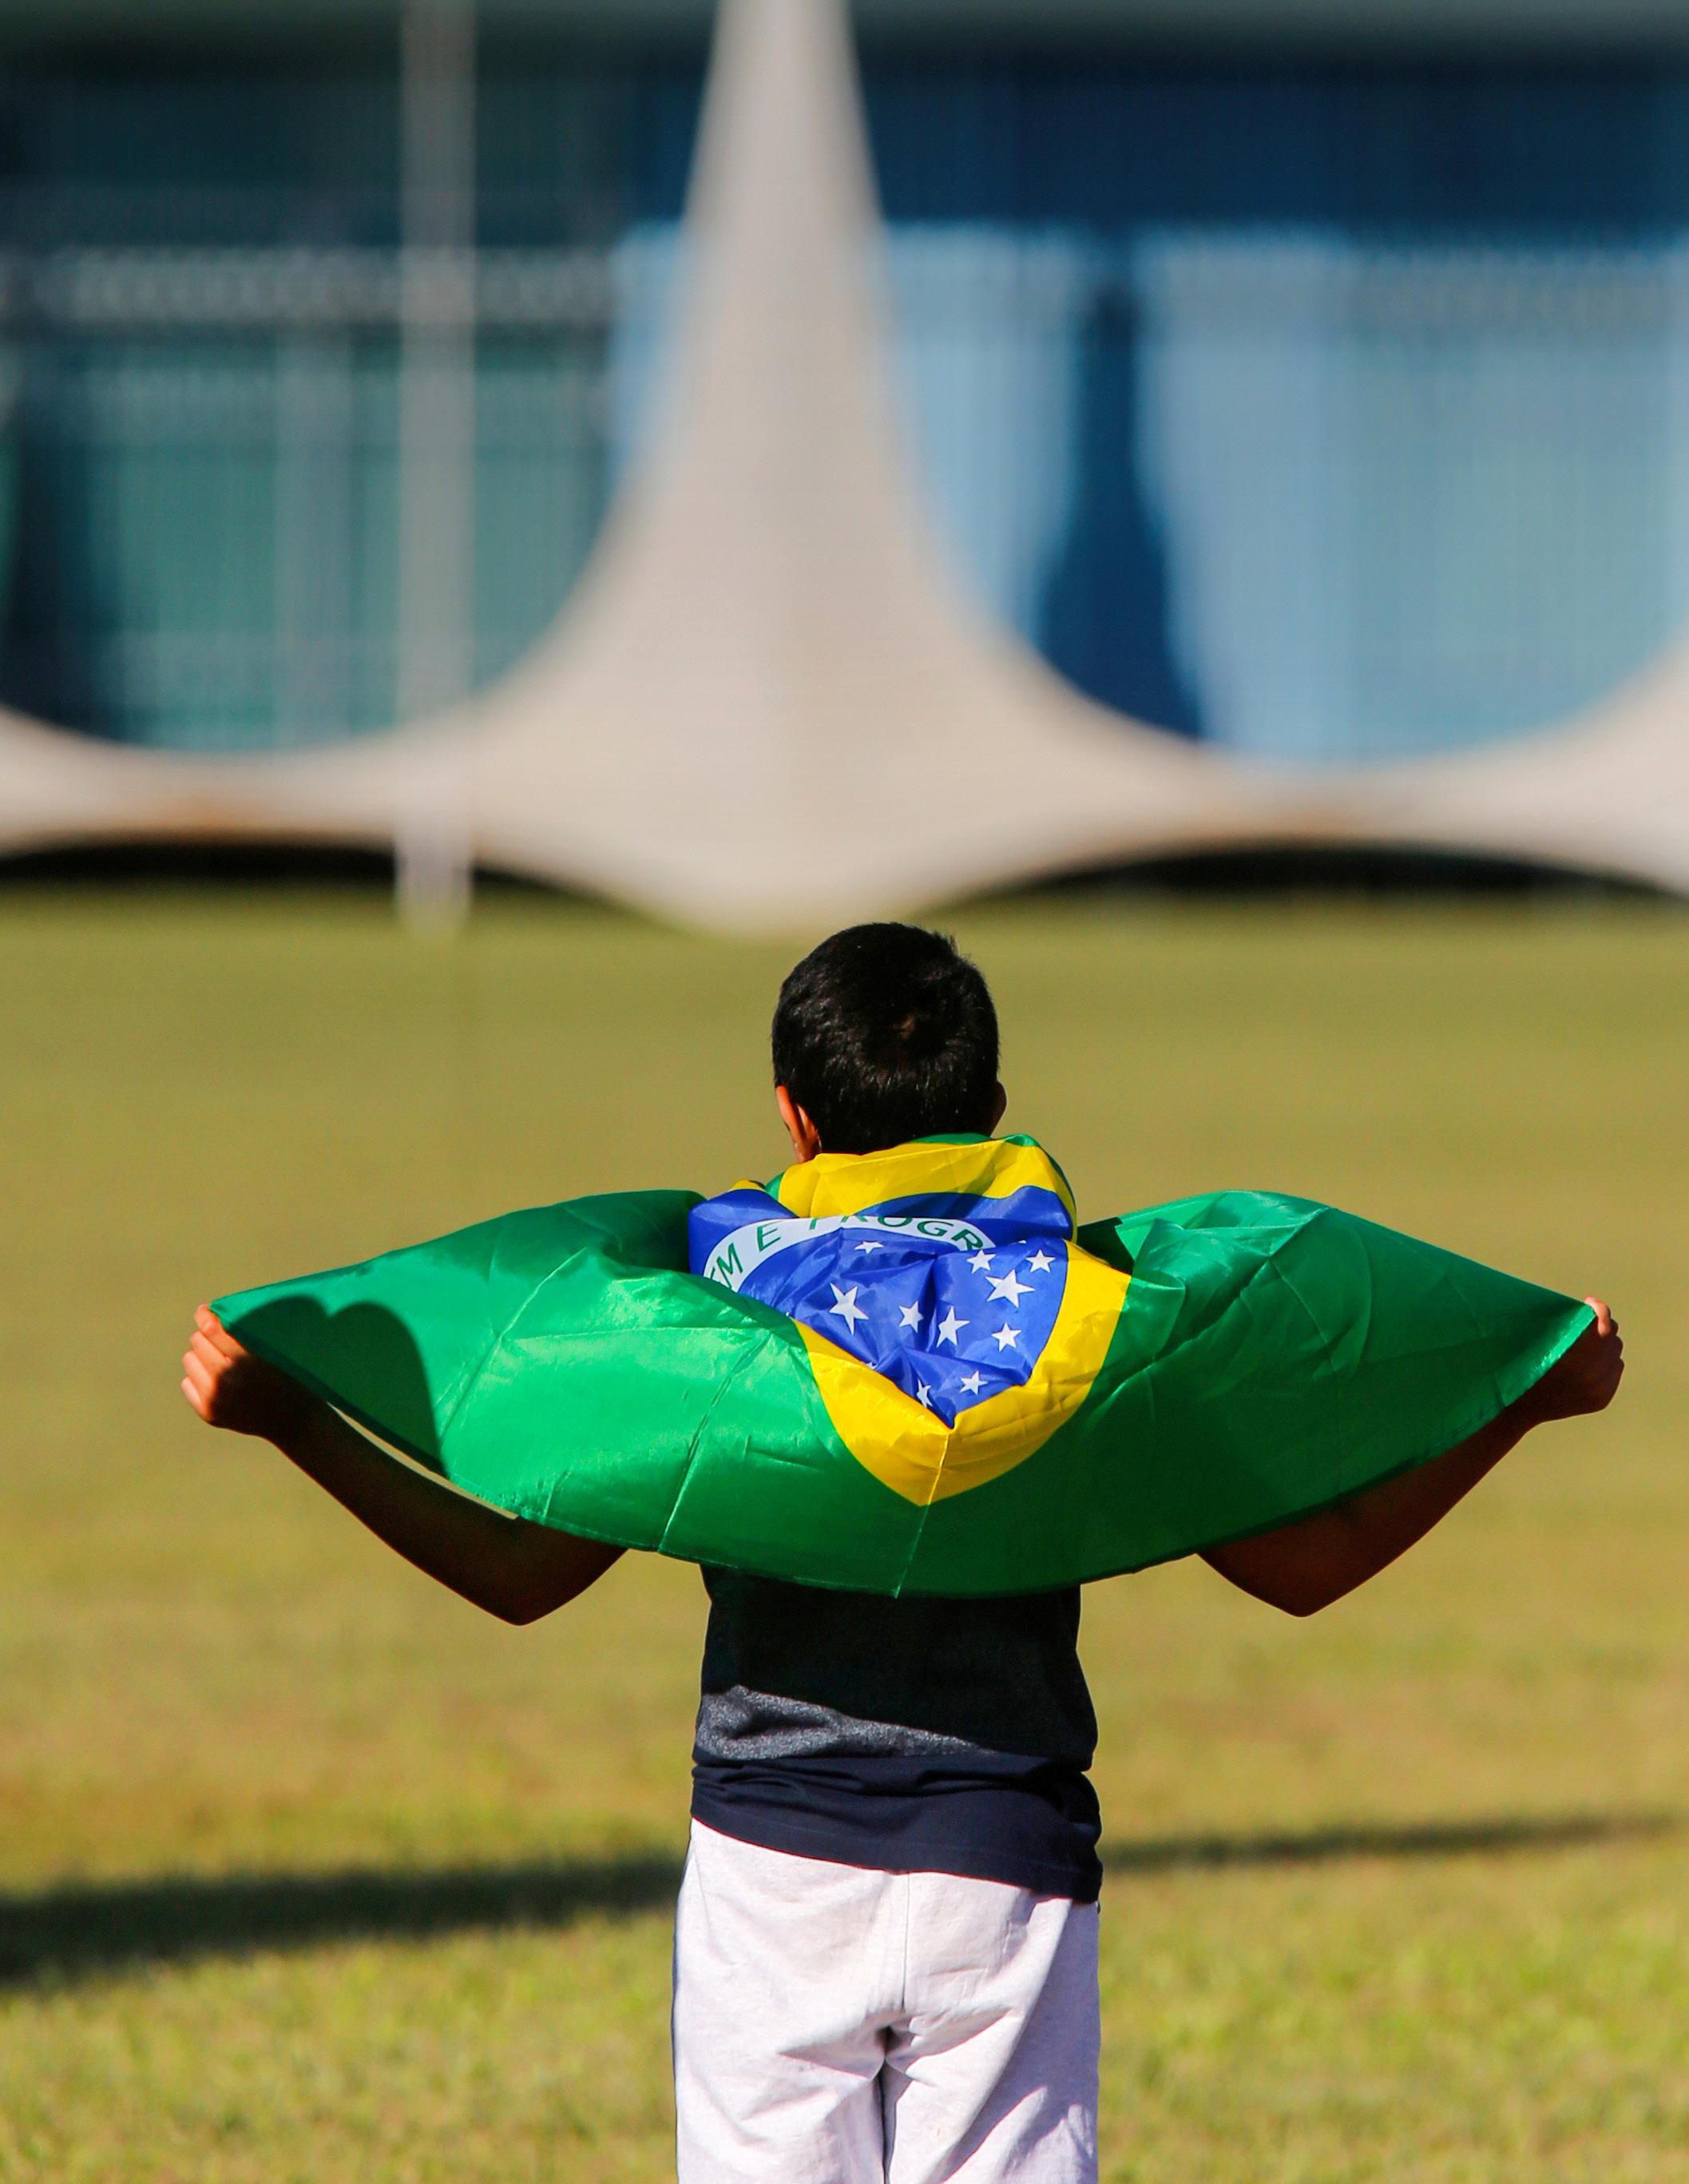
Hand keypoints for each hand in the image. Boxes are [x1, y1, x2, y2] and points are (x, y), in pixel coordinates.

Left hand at [181, 1306, 314, 1439]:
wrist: (295, 1421)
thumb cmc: (290, 1379)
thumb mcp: (275, 1353)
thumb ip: (246, 1337)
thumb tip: (213, 1318)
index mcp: (245, 1360)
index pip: (210, 1329)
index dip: (205, 1315)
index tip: (205, 1310)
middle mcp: (225, 1379)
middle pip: (197, 1341)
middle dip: (206, 1336)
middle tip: (218, 1338)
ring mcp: (214, 1398)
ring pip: (189, 1361)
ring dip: (201, 1356)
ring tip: (217, 1359)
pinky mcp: (208, 1413)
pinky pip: (187, 1383)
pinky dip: (198, 1378)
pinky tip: (215, 1379)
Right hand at [1526, 1298, 1624, 1422]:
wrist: (1520, 1409)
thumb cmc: (1523, 1367)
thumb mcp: (1537, 1342)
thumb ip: (1565, 1326)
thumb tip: (1590, 1307)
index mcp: (1574, 1358)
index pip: (1604, 1327)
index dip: (1599, 1310)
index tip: (1588, 1302)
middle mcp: (1591, 1376)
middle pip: (1613, 1338)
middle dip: (1601, 1328)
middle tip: (1585, 1325)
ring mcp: (1598, 1390)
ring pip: (1616, 1355)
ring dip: (1605, 1348)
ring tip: (1586, 1347)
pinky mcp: (1602, 1400)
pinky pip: (1615, 1371)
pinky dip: (1606, 1365)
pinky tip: (1588, 1365)